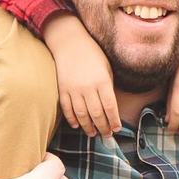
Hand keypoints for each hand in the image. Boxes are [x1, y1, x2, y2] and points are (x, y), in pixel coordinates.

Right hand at [42, 13, 116, 136]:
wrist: (69, 42)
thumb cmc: (92, 54)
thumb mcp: (107, 67)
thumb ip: (108, 86)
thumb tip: (110, 107)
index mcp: (103, 81)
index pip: (110, 107)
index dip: (113, 121)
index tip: (116, 129)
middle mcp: (88, 87)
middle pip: (97, 114)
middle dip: (103, 127)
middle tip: (106, 135)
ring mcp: (74, 89)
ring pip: (81, 114)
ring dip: (88, 127)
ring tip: (93, 133)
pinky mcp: (62, 89)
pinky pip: (67, 109)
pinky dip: (72, 119)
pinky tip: (77, 125)